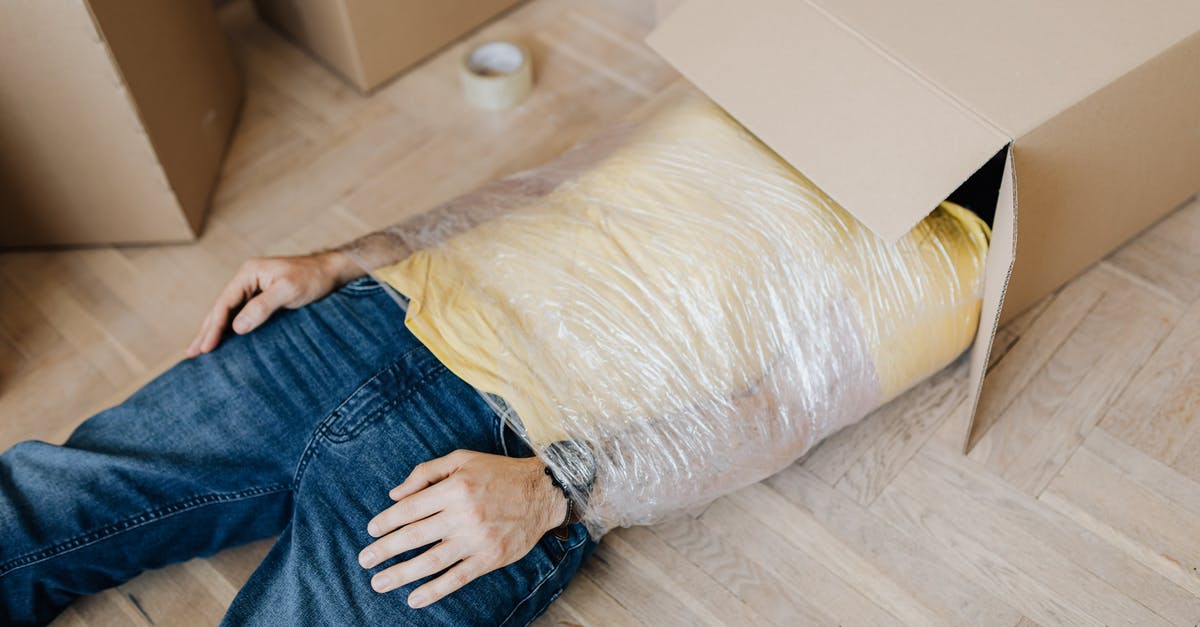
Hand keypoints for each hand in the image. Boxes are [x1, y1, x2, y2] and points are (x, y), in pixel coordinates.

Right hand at [186, 251, 362, 356]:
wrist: (331, 272)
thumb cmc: (313, 278)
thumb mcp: (289, 291)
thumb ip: (263, 307)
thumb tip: (237, 327)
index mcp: (248, 273)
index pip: (224, 303)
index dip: (213, 326)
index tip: (206, 347)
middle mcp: (247, 279)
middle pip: (221, 308)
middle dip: (206, 330)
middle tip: (191, 354)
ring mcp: (254, 288)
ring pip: (228, 312)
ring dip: (214, 331)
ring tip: (200, 351)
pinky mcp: (263, 298)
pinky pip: (241, 314)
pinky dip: (230, 328)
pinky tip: (225, 340)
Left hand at [358, 450, 568, 608]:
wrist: (543, 492)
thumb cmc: (499, 473)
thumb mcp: (462, 460)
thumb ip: (426, 473)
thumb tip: (395, 494)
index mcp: (455, 488)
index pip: (410, 509)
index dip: (387, 522)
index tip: (372, 531)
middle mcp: (464, 514)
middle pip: (415, 537)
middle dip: (385, 550)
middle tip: (364, 559)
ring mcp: (477, 539)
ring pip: (431, 561)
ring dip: (401, 574)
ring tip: (379, 582)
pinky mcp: (490, 558)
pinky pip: (457, 578)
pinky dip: (434, 590)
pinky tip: (414, 598)